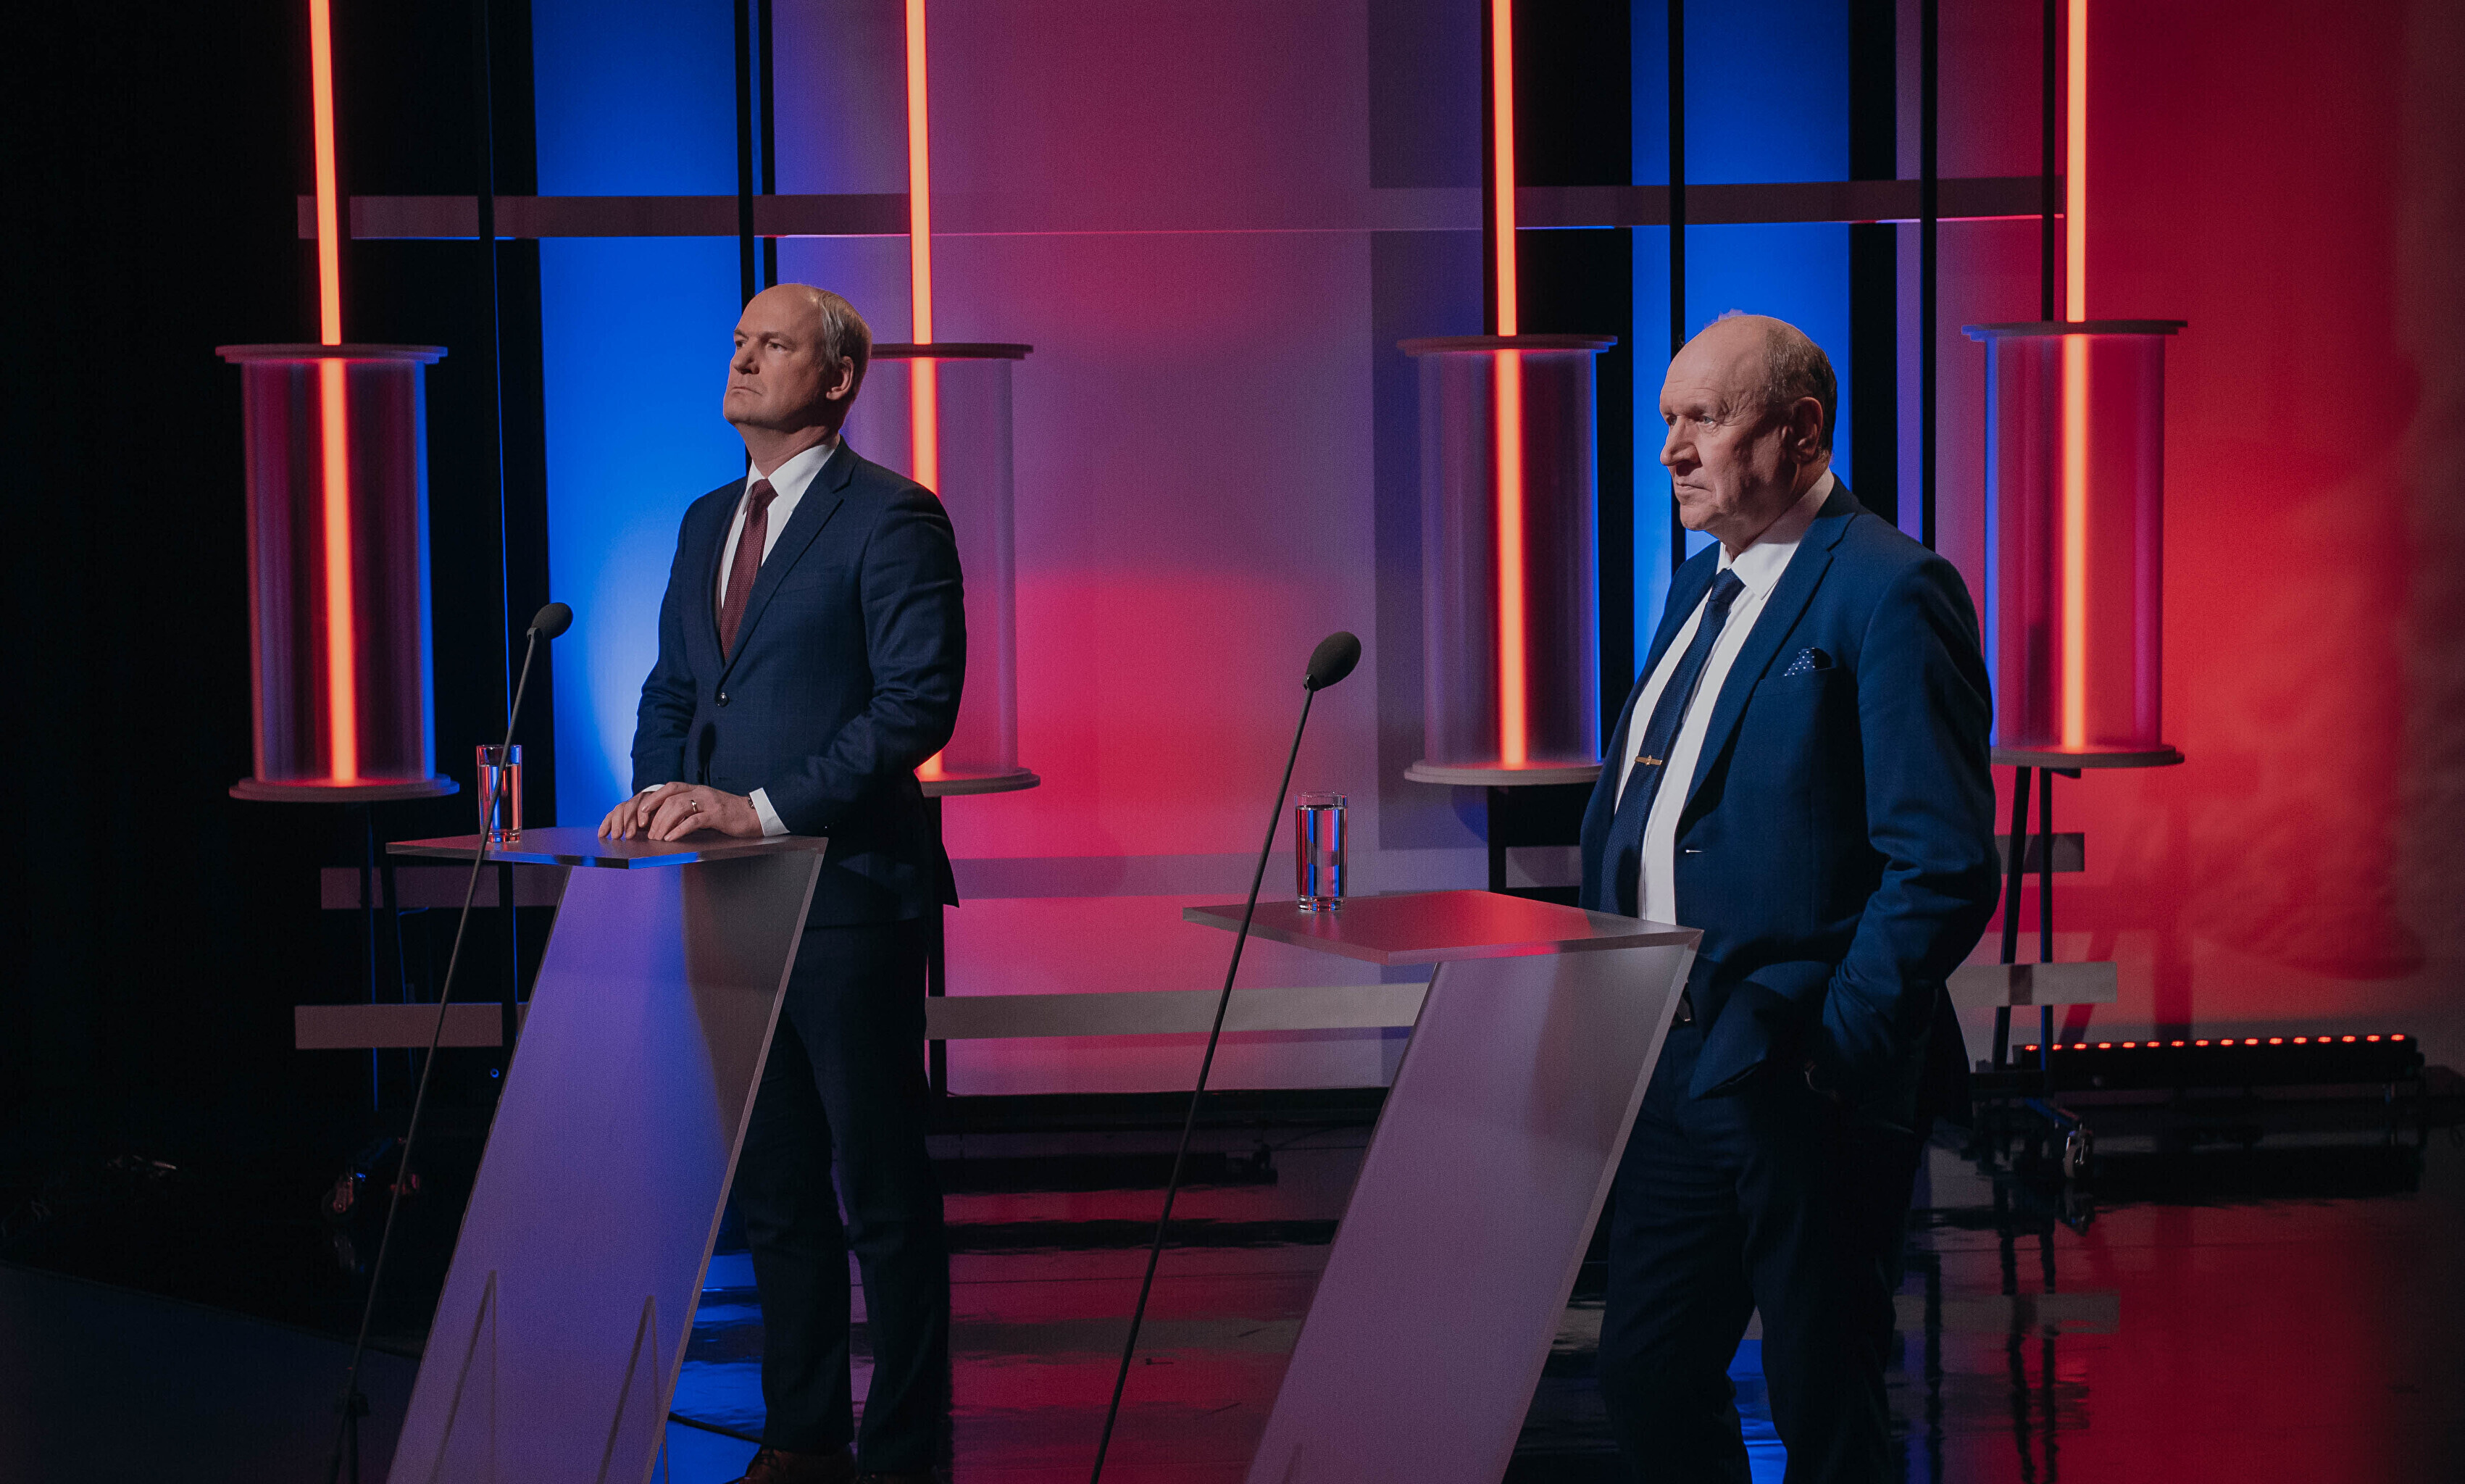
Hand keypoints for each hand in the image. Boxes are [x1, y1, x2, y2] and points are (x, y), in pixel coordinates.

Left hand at [598, 783, 761, 840]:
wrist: (754, 814)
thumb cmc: (729, 814)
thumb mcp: (707, 806)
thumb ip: (691, 808)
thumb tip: (668, 819)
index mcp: (698, 789)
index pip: (670, 787)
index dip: (654, 798)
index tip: (643, 811)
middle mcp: (702, 792)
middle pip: (671, 800)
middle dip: (657, 817)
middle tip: (650, 833)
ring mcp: (709, 803)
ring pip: (679, 808)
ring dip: (665, 824)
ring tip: (658, 838)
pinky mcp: (717, 815)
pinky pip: (694, 821)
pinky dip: (679, 830)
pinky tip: (672, 838)